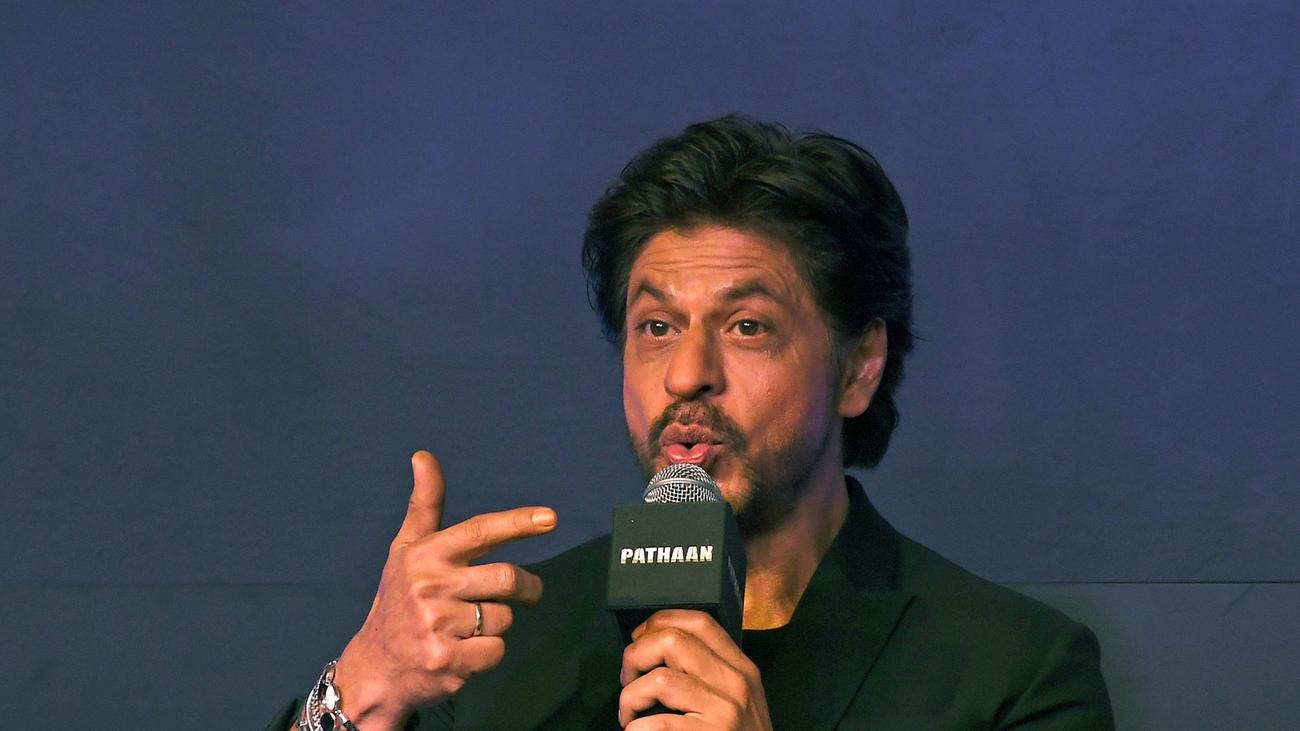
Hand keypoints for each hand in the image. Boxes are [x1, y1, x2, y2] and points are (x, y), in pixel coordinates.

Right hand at [332, 451, 556, 730]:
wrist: (374, 668)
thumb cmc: (398, 601)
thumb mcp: (405, 550)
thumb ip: (425, 504)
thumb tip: (423, 455)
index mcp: (424, 554)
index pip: (479, 531)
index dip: (517, 522)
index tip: (551, 518)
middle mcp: (429, 586)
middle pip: (507, 579)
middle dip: (529, 587)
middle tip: (529, 592)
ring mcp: (437, 625)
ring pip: (504, 619)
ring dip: (498, 624)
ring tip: (468, 627)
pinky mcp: (446, 661)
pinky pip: (496, 651)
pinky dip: (488, 653)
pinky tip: (463, 652)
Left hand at [619, 609, 772, 729]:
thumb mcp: (738, 697)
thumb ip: (710, 670)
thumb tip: (657, 644)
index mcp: (741, 668)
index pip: (699, 621)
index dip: (659, 621)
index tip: (639, 638)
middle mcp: (736, 683)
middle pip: (672, 641)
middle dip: (636, 655)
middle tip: (628, 678)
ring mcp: (724, 712)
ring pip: (659, 680)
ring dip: (630, 697)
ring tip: (629, 713)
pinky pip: (656, 724)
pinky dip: (635, 729)